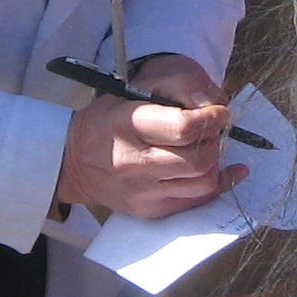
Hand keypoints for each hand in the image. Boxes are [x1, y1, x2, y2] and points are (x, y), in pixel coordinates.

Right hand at [56, 53, 242, 218]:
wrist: (74, 160)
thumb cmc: (109, 118)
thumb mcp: (135, 87)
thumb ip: (179, 86)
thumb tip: (216, 104)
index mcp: (129, 126)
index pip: (184, 128)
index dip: (211, 119)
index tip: (218, 113)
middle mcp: (134, 163)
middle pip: (199, 160)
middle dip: (215, 141)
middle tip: (212, 130)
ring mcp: (142, 192)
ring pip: (203, 184)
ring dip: (215, 162)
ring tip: (206, 147)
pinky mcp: (150, 210)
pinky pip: (197, 202)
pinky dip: (217, 184)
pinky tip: (223, 169)